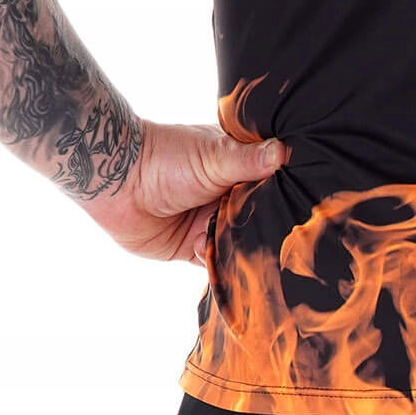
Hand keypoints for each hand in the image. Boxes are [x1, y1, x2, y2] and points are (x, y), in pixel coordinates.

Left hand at [79, 118, 287, 263]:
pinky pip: (214, 261)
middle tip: (275, 239)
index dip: (282, 198)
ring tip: (241, 248)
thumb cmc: (165, 159)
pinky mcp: (191, 247)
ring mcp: (208, 222)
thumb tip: (285, 150)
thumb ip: (249, 160)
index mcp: (236, 167)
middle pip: (256, 219)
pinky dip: (219, 264)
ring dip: (238, 248)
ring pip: (237, 243)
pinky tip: (218, 259)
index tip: (298, 211)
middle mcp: (226, 196)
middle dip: (260, 228)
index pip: (271, 186)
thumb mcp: (214, 157)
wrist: (117, 184)